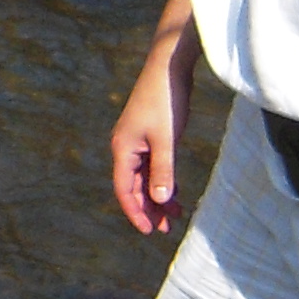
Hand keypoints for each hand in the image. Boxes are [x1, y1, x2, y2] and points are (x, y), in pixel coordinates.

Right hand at [109, 33, 194, 233]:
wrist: (168, 67)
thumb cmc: (165, 101)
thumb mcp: (167, 140)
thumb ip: (163, 171)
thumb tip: (160, 200)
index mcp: (123, 149)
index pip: (124, 189)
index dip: (135, 212)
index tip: (148, 231)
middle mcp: (125, 147)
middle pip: (134, 186)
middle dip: (149, 207)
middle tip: (166, 228)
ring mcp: (137, 140)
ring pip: (145, 176)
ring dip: (157, 195)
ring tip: (175, 214)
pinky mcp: (149, 134)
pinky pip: (153, 165)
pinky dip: (162, 179)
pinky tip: (175, 191)